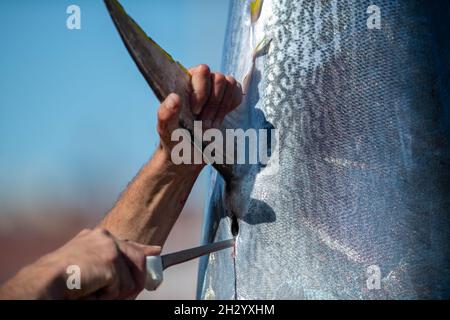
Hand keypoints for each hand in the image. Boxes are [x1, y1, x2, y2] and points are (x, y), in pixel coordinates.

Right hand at [0, 228, 160, 299]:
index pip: (127, 244)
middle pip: (137, 259)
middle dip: (136, 280)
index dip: (143, 251)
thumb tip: (136, 270)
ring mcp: (110, 247)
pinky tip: (91, 291)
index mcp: (97, 237)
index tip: (155, 251)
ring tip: (94, 292)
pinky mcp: (112, 259)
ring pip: (131, 278)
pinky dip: (108, 296)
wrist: (44, 281)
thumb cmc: (60, 279)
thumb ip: (109, 264)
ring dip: (117, 292)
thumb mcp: (87, 266)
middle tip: (124, 294)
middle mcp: (105, 237)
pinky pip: (122, 287)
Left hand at [156, 64, 242, 165]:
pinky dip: (231, 106)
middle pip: (219, 79)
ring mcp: (215, 90)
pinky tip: (220, 119)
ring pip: (230, 85)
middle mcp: (200, 82)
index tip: (195, 112)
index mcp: (183, 82)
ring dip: (221, 108)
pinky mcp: (227, 99)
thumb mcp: (167, 131)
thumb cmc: (174, 141)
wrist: (187, 156)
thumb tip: (174, 98)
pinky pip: (237, 93)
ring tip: (210, 125)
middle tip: (203, 124)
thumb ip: (166, 115)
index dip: (202, 92)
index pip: (201, 72)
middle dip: (213, 104)